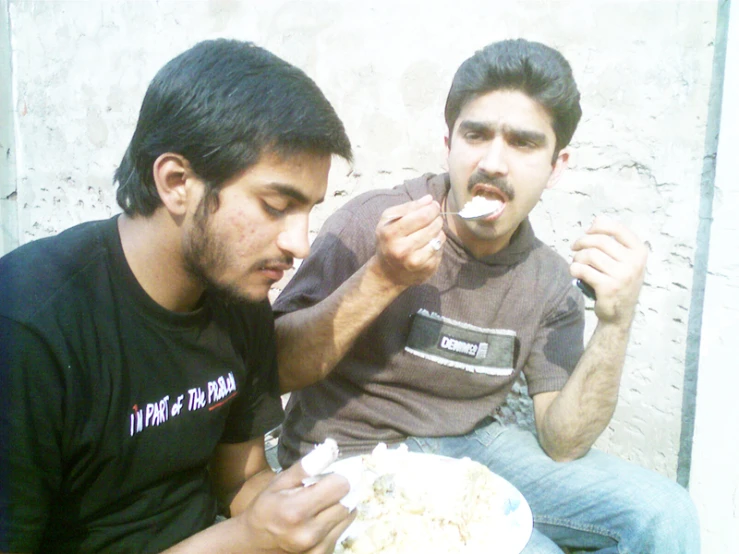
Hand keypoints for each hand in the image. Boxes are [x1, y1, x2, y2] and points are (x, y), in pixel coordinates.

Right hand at [236, 459, 354, 552]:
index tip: (334, 471)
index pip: (341, 486)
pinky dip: (337, 519)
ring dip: (341, 504)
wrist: (254, 544)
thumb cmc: (266, 507)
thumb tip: (332, 448)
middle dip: (341, 489)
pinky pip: (343, 529)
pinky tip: (322, 516)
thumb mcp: (280, 482)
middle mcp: (310, 533)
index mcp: (296, 511)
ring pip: (349, 515)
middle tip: (328, 485)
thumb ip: (306, 466)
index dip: (341, 474)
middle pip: (347, 501)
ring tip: (324, 501)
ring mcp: (318, 548)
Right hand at [371, 195, 443, 286]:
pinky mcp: (427, 269)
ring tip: (430, 230)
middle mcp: (402, 249)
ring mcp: (415, 262)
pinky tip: (429, 243)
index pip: (421, 216)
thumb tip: (429, 199)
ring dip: (438, 230)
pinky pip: (440, 249)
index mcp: (391, 233)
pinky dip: (438, 243)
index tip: (434, 205)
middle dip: (437, 218)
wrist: (387, 272)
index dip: (432, 208)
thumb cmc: (388, 240)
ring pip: (439, 237)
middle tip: (434, 216)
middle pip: (432, 226)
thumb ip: (408, 207)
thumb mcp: (388, 221)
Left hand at [570, 216, 647, 326]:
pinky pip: (583, 270)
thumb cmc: (618, 281)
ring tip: (577, 263)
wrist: (619, 314)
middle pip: (599, 241)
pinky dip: (574, 269)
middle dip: (581, 242)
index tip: (587, 232)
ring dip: (577, 258)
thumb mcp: (624, 260)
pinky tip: (576, 272)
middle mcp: (634, 262)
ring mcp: (622, 275)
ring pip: (589, 255)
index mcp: (639, 251)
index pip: (616, 228)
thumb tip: (598, 219)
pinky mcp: (608, 287)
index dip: (597, 226)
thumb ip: (613, 240)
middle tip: (575, 249)